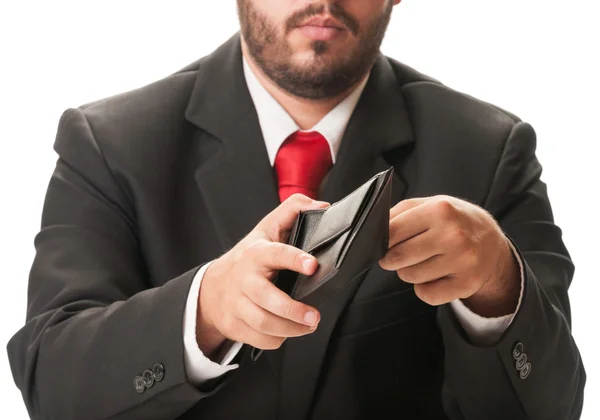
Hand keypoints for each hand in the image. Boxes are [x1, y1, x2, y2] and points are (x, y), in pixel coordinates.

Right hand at [196, 194, 330, 356]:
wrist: (213, 287)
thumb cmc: (248, 257)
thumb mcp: (267, 228)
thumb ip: (294, 210)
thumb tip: (322, 207)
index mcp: (256, 254)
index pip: (276, 254)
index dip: (295, 259)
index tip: (313, 265)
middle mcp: (245, 280)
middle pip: (267, 299)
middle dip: (294, 311)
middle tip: (315, 316)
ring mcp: (237, 305)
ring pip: (264, 324)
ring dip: (291, 329)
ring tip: (309, 324)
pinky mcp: (236, 325)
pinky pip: (260, 339)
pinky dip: (278, 339)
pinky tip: (288, 330)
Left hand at [379, 195, 519, 317]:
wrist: (491, 240)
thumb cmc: (452, 220)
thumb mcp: (429, 204)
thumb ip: (399, 213)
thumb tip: (373, 230)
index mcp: (440, 210)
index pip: (392, 231)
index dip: (382, 241)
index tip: (383, 243)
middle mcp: (453, 235)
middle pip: (398, 257)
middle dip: (392, 258)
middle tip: (400, 254)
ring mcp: (463, 261)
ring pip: (410, 276)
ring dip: (409, 271)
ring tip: (422, 261)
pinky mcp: (467, 284)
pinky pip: (426, 295)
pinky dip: (423, 288)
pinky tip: (434, 275)